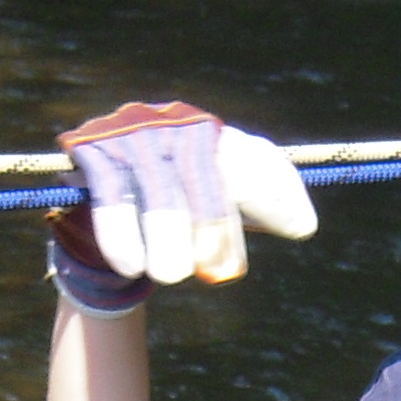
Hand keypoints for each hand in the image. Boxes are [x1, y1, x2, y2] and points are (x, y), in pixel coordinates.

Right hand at [49, 100, 317, 314]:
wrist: (100, 186)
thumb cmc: (177, 198)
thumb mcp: (219, 195)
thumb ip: (261, 201)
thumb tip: (304, 225)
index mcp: (212, 133)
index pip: (253, 160)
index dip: (278, 194)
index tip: (301, 229)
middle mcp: (178, 126)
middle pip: (207, 179)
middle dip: (215, 226)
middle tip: (222, 271)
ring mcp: (137, 135)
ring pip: (161, 194)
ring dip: (168, 239)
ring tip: (171, 274)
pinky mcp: (96, 152)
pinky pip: (114, 200)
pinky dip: (122, 235)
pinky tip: (131, 266)